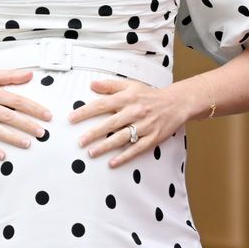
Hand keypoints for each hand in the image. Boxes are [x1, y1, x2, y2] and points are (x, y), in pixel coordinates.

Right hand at [0, 69, 51, 159]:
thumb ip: (9, 76)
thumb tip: (30, 75)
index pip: (16, 100)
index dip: (33, 108)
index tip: (47, 115)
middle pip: (8, 116)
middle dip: (27, 125)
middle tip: (42, 133)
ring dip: (12, 137)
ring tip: (27, 143)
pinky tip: (2, 155)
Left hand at [68, 77, 196, 166]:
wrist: (177, 103)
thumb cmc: (150, 95)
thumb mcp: (130, 85)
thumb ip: (110, 85)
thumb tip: (92, 84)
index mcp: (127, 98)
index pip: (102, 105)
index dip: (85, 112)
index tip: (71, 118)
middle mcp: (134, 112)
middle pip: (110, 123)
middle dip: (93, 133)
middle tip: (79, 141)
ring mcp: (144, 126)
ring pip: (122, 137)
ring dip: (106, 146)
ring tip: (91, 153)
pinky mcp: (153, 138)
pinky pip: (137, 149)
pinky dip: (125, 156)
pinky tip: (112, 163)